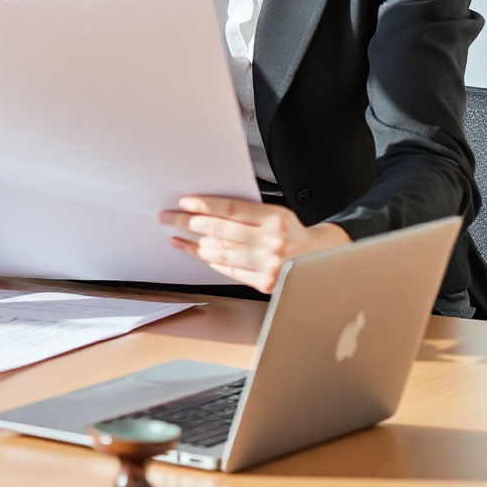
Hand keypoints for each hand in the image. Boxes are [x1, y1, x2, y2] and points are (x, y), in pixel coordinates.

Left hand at [159, 196, 351, 293]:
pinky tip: (196, 252)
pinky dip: (209, 261)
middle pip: (220, 231)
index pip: (231, 209)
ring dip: (193, 244)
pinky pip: (229, 270)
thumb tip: (206, 208)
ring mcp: (268, 265)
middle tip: (167, 217)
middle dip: (188, 223)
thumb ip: (247, 211)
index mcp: (275, 219)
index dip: (205, 205)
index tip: (184, 202)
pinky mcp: (265, 284)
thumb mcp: (276, 213)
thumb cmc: (291, 231)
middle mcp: (272, 243)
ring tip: (176, 236)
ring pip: (221, 253)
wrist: (319, 258)